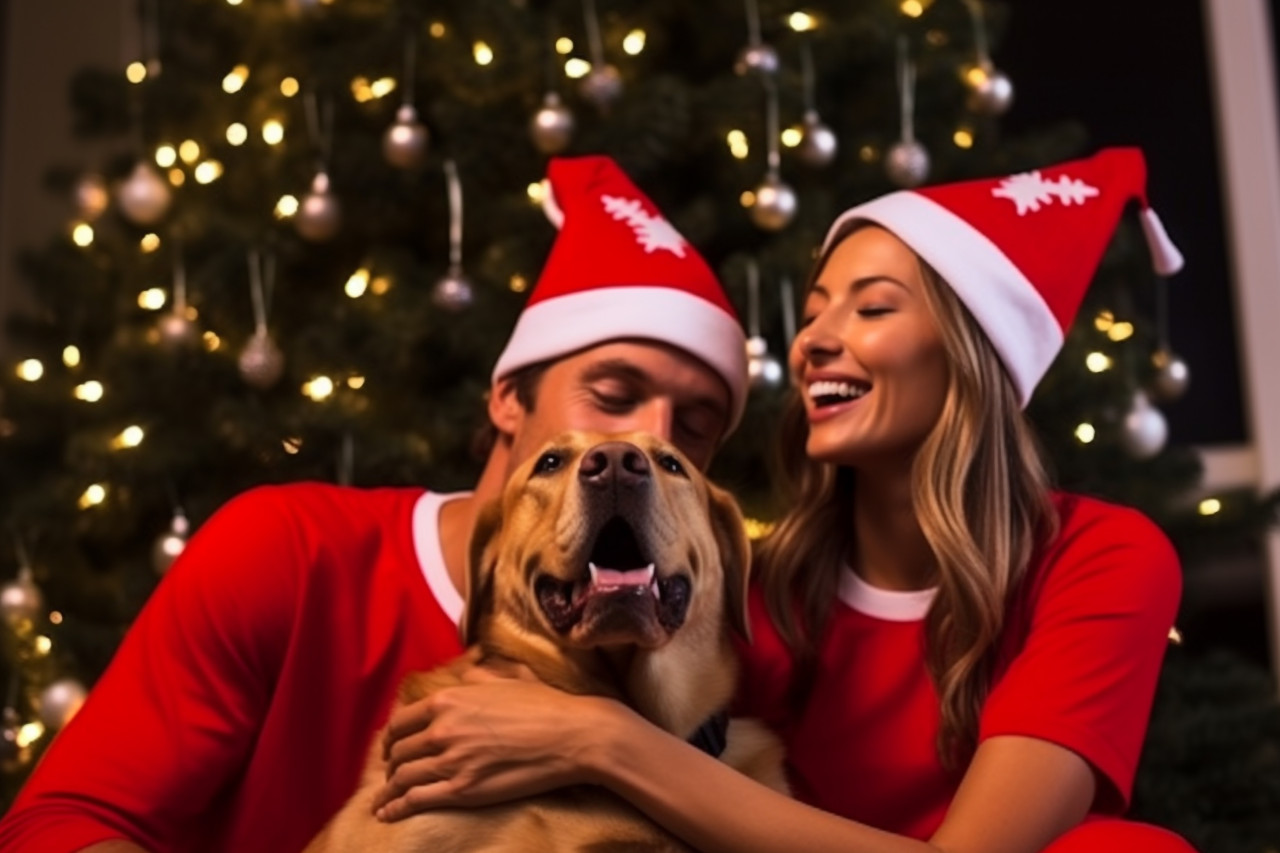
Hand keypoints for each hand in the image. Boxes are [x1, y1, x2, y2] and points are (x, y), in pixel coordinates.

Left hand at [372, 666, 624, 821]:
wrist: (573, 735)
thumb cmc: (546, 706)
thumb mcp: (508, 679)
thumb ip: (480, 675)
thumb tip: (467, 671)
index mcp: (449, 699)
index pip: (401, 721)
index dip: (390, 737)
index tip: (391, 747)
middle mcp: (443, 728)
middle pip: (398, 750)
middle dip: (391, 764)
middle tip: (392, 773)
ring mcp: (451, 760)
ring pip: (402, 777)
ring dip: (389, 790)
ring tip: (383, 799)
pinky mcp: (462, 790)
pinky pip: (414, 800)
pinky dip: (394, 808)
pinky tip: (386, 814)